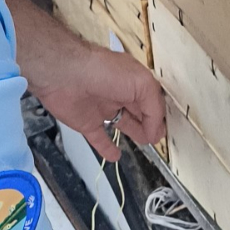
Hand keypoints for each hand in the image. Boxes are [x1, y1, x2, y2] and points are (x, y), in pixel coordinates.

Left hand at [29, 44, 165, 161]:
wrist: (65, 75)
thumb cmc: (105, 73)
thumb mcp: (141, 84)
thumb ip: (154, 108)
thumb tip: (156, 132)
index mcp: (134, 81)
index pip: (151, 100)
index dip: (159, 115)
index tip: (164, 131)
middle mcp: (120, 94)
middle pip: (139, 112)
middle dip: (150, 124)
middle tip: (158, 138)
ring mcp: (103, 109)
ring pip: (122, 123)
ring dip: (135, 133)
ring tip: (146, 143)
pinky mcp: (87, 123)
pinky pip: (99, 138)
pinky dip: (107, 148)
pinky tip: (115, 156)